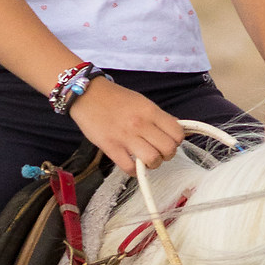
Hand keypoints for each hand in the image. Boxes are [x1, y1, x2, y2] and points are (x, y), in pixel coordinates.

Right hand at [69, 76, 189, 172]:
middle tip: (157, 151)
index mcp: (150, 111)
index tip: (167, 141)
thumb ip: (159, 118)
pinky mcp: (110, 147)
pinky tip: (131, 164)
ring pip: (153, 160)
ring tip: (144, 159)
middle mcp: (141, 124)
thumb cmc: (115, 98)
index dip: (176, 141)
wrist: (86, 94)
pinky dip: (134, 171)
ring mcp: (125, 137)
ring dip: (151, 164)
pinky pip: (130, 168)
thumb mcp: (142, 102)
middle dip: (166, 155)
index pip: (177, 133)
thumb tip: (177, 132)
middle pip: (169, 149)